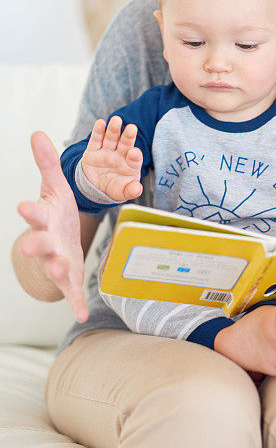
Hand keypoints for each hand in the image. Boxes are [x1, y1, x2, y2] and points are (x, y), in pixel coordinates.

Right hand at [17, 131, 88, 321]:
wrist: (55, 245)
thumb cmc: (55, 215)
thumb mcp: (54, 188)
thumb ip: (47, 164)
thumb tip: (37, 132)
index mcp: (44, 219)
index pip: (35, 213)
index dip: (29, 211)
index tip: (22, 206)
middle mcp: (46, 242)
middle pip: (39, 242)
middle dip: (33, 243)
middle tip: (27, 244)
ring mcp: (56, 261)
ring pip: (55, 266)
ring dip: (58, 268)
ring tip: (63, 267)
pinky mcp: (69, 278)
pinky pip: (72, 291)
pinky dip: (75, 303)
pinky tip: (81, 314)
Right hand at [82, 116, 142, 200]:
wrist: (95, 188)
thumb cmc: (114, 188)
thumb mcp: (122, 193)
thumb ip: (131, 191)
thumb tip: (137, 189)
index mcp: (130, 165)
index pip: (134, 158)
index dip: (135, 155)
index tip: (134, 153)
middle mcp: (120, 155)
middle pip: (125, 144)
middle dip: (128, 136)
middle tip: (132, 128)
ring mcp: (107, 151)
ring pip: (112, 138)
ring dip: (114, 129)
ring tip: (116, 120)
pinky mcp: (93, 150)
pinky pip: (96, 139)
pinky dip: (98, 131)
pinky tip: (101, 123)